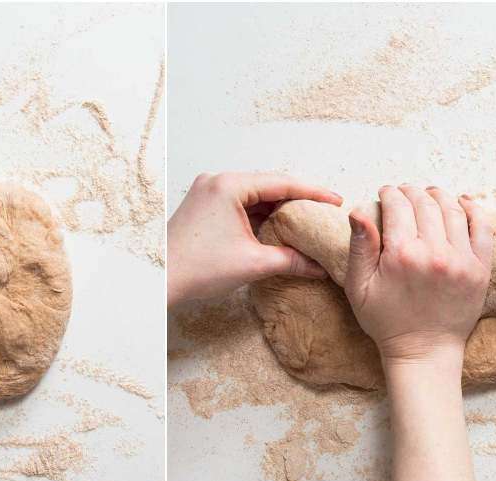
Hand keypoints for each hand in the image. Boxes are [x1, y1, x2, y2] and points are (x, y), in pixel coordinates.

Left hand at [167, 172, 342, 304]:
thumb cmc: (197, 268)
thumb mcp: (253, 264)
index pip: (281, 183)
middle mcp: (217, 182)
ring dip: (279, 210)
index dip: (313, 192)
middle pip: (269, 186)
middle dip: (298, 200)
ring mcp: (209, 193)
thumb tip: (319, 267)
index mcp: (229, 186)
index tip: (335, 200)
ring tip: (307, 223)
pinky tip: (278, 230)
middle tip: (325, 212)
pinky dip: (261, 217)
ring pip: (255, 196)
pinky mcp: (205, 208)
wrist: (159, 282)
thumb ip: (291, 261)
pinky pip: (241, 206)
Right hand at [346, 185, 492, 370]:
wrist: (424, 353)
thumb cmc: (388, 323)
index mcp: (402, 255)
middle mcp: (434, 253)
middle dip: (412, 192)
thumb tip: (357, 211)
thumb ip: (359, 247)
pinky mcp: (480, 269)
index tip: (387, 193)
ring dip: (439, 196)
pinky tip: (463, 202)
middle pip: (425, 203)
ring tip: (430, 194)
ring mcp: (461, 260)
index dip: (390, 194)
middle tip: (406, 192)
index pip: (398, 206)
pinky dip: (474, 209)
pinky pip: (482, 228)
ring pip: (453, 210)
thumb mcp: (359, 288)